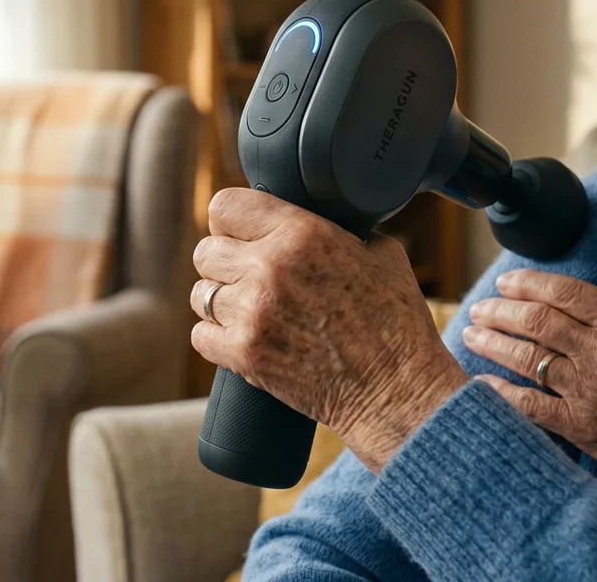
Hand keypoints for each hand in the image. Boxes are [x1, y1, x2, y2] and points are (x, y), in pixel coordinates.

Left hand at [189, 188, 467, 471]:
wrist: (395, 390)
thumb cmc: (396, 324)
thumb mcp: (382, 254)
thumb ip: (343, 230)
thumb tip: (322, 221)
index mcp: (302, 233)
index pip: (226, 206)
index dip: (229, 221)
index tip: (238, 233)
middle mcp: (270, 266)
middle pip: (206, 251)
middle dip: (223, 263)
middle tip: (246, 277)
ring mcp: (252, 312)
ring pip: (201, 294)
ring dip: (220, 301)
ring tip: (250, 311)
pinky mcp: (244, 354)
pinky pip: (200, 336)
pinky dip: (217, 338)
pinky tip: (243, 338)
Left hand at [464, 250, 596, 552]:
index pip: (566, 293)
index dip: (530, 283)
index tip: (506, 281)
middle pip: (537, 322)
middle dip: (501, 310)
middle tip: (479, 307)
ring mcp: (589, 393)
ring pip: (527, 359)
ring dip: (493, 344)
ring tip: (471, 334)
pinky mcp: (582, 429)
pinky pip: (529, 407)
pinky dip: (500, 394)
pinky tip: (478, 385)